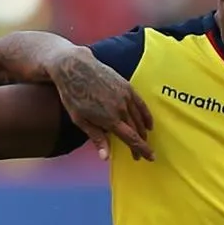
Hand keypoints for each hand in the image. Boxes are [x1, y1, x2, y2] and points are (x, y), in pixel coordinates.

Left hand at [52, 46, 153, 160]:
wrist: (74, 67)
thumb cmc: (73, 95)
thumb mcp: (80, 120)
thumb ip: (96, 137)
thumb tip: (106, 157)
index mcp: (110, 119)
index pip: (131, 138)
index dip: (142, 149)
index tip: (150, 157)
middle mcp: (121, 108)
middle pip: (136, 130)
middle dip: (140, 143)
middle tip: (139, 155)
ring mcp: (125, 96)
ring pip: (139, 118)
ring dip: (143, 131)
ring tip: (143, 140)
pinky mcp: (127, 86)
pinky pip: (140, 103)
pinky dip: (146, 115)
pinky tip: (148, 123)